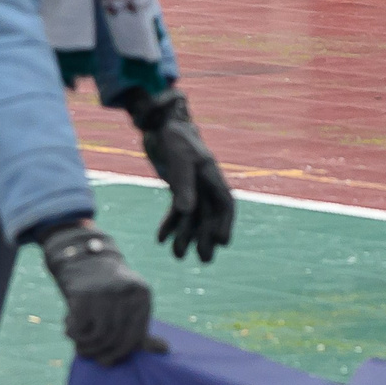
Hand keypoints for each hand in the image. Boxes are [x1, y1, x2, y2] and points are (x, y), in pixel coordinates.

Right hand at [36, 220, 162, 364]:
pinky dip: (73, 334)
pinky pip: (80, 327)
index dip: (120, 353)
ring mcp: (105, 292)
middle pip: (117, 338)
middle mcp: (127, 292)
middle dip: (101, 352)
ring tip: (78, 345)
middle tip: (88, 355)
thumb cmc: (108, 291)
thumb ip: (141, 328)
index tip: (106, 360)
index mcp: (142, 295)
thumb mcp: (128, 305)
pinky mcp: (83, 294)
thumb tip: (164, 349)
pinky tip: (69, 328)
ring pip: (100, 336)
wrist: (83, 258)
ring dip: (86, 346)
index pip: (135, 336)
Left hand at [122, 89, 234, 262]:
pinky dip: (170, 224)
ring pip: (192, 217)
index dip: (225, 223)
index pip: (225, 203)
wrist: (160, 124)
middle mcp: (204, 183)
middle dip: (206, 237)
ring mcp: (191, 187)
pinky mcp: (177, 188)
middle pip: (210, 215)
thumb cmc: (173, 137)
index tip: (222, 242)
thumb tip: (187, 211)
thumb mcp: (179, 160)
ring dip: (186, 235)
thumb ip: (183, 185)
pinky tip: (161, 239)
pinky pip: (176, 211)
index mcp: (212, 174)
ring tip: (178, 256)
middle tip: (204, 260)